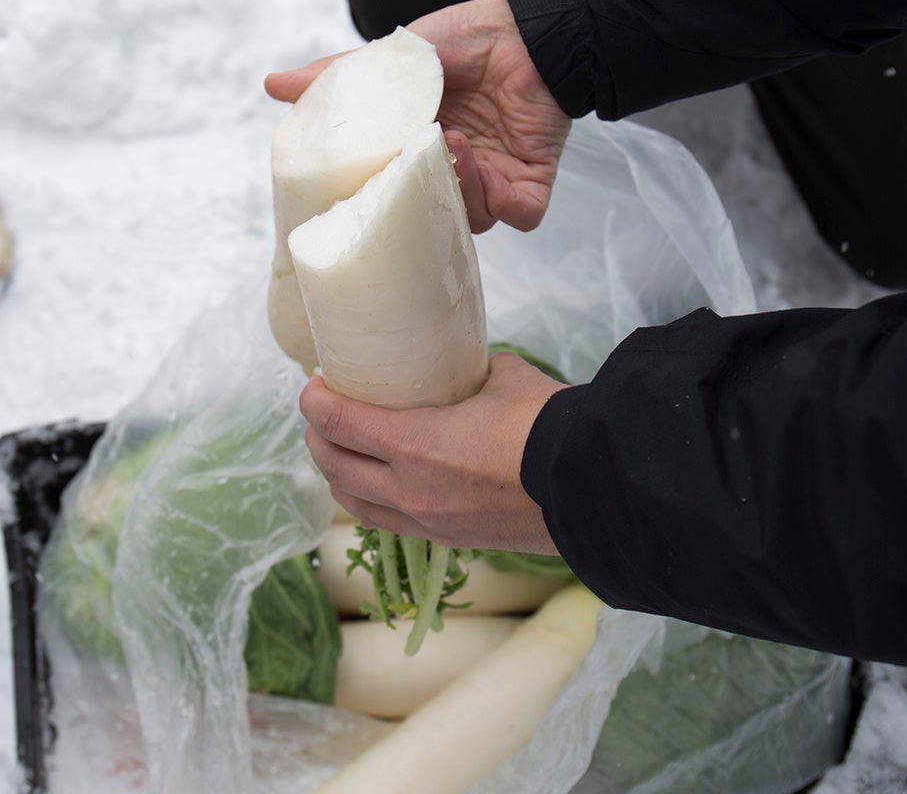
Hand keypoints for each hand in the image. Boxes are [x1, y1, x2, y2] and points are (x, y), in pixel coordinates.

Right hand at [265, 0, 571, 232]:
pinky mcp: (530, 185)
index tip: (358, 187)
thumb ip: (336, 77)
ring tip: (451, 144)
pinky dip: (500, 200)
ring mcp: (493, 183)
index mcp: (419, 154)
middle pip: (425, 218)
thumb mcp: (390, 63)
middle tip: (403, 165)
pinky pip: (517, 215)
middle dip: (413, 199)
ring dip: (455, 191)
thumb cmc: (463, 41)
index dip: (376, 201)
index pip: (391, 197)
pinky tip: (485, 164)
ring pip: (466, 223)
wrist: (525, 27)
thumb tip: (272, 84)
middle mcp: (454, 175)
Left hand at [299, 352, 566, 552]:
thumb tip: (457, 366)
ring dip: (337, 473)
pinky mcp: (448, 539)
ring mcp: (427, 521)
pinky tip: (377, 482)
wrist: (592, 488)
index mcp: (415, 446)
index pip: (337, 424)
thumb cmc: (547, 425)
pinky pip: (388, 522)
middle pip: (333, 466)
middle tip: (323, 413)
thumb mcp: (501, 376)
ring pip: (354, 502)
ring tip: (342, 449)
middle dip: (317, 437)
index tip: (314, 386)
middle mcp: (409, 490)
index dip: (314, 403)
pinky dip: (369, 499)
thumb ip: (466, 372)